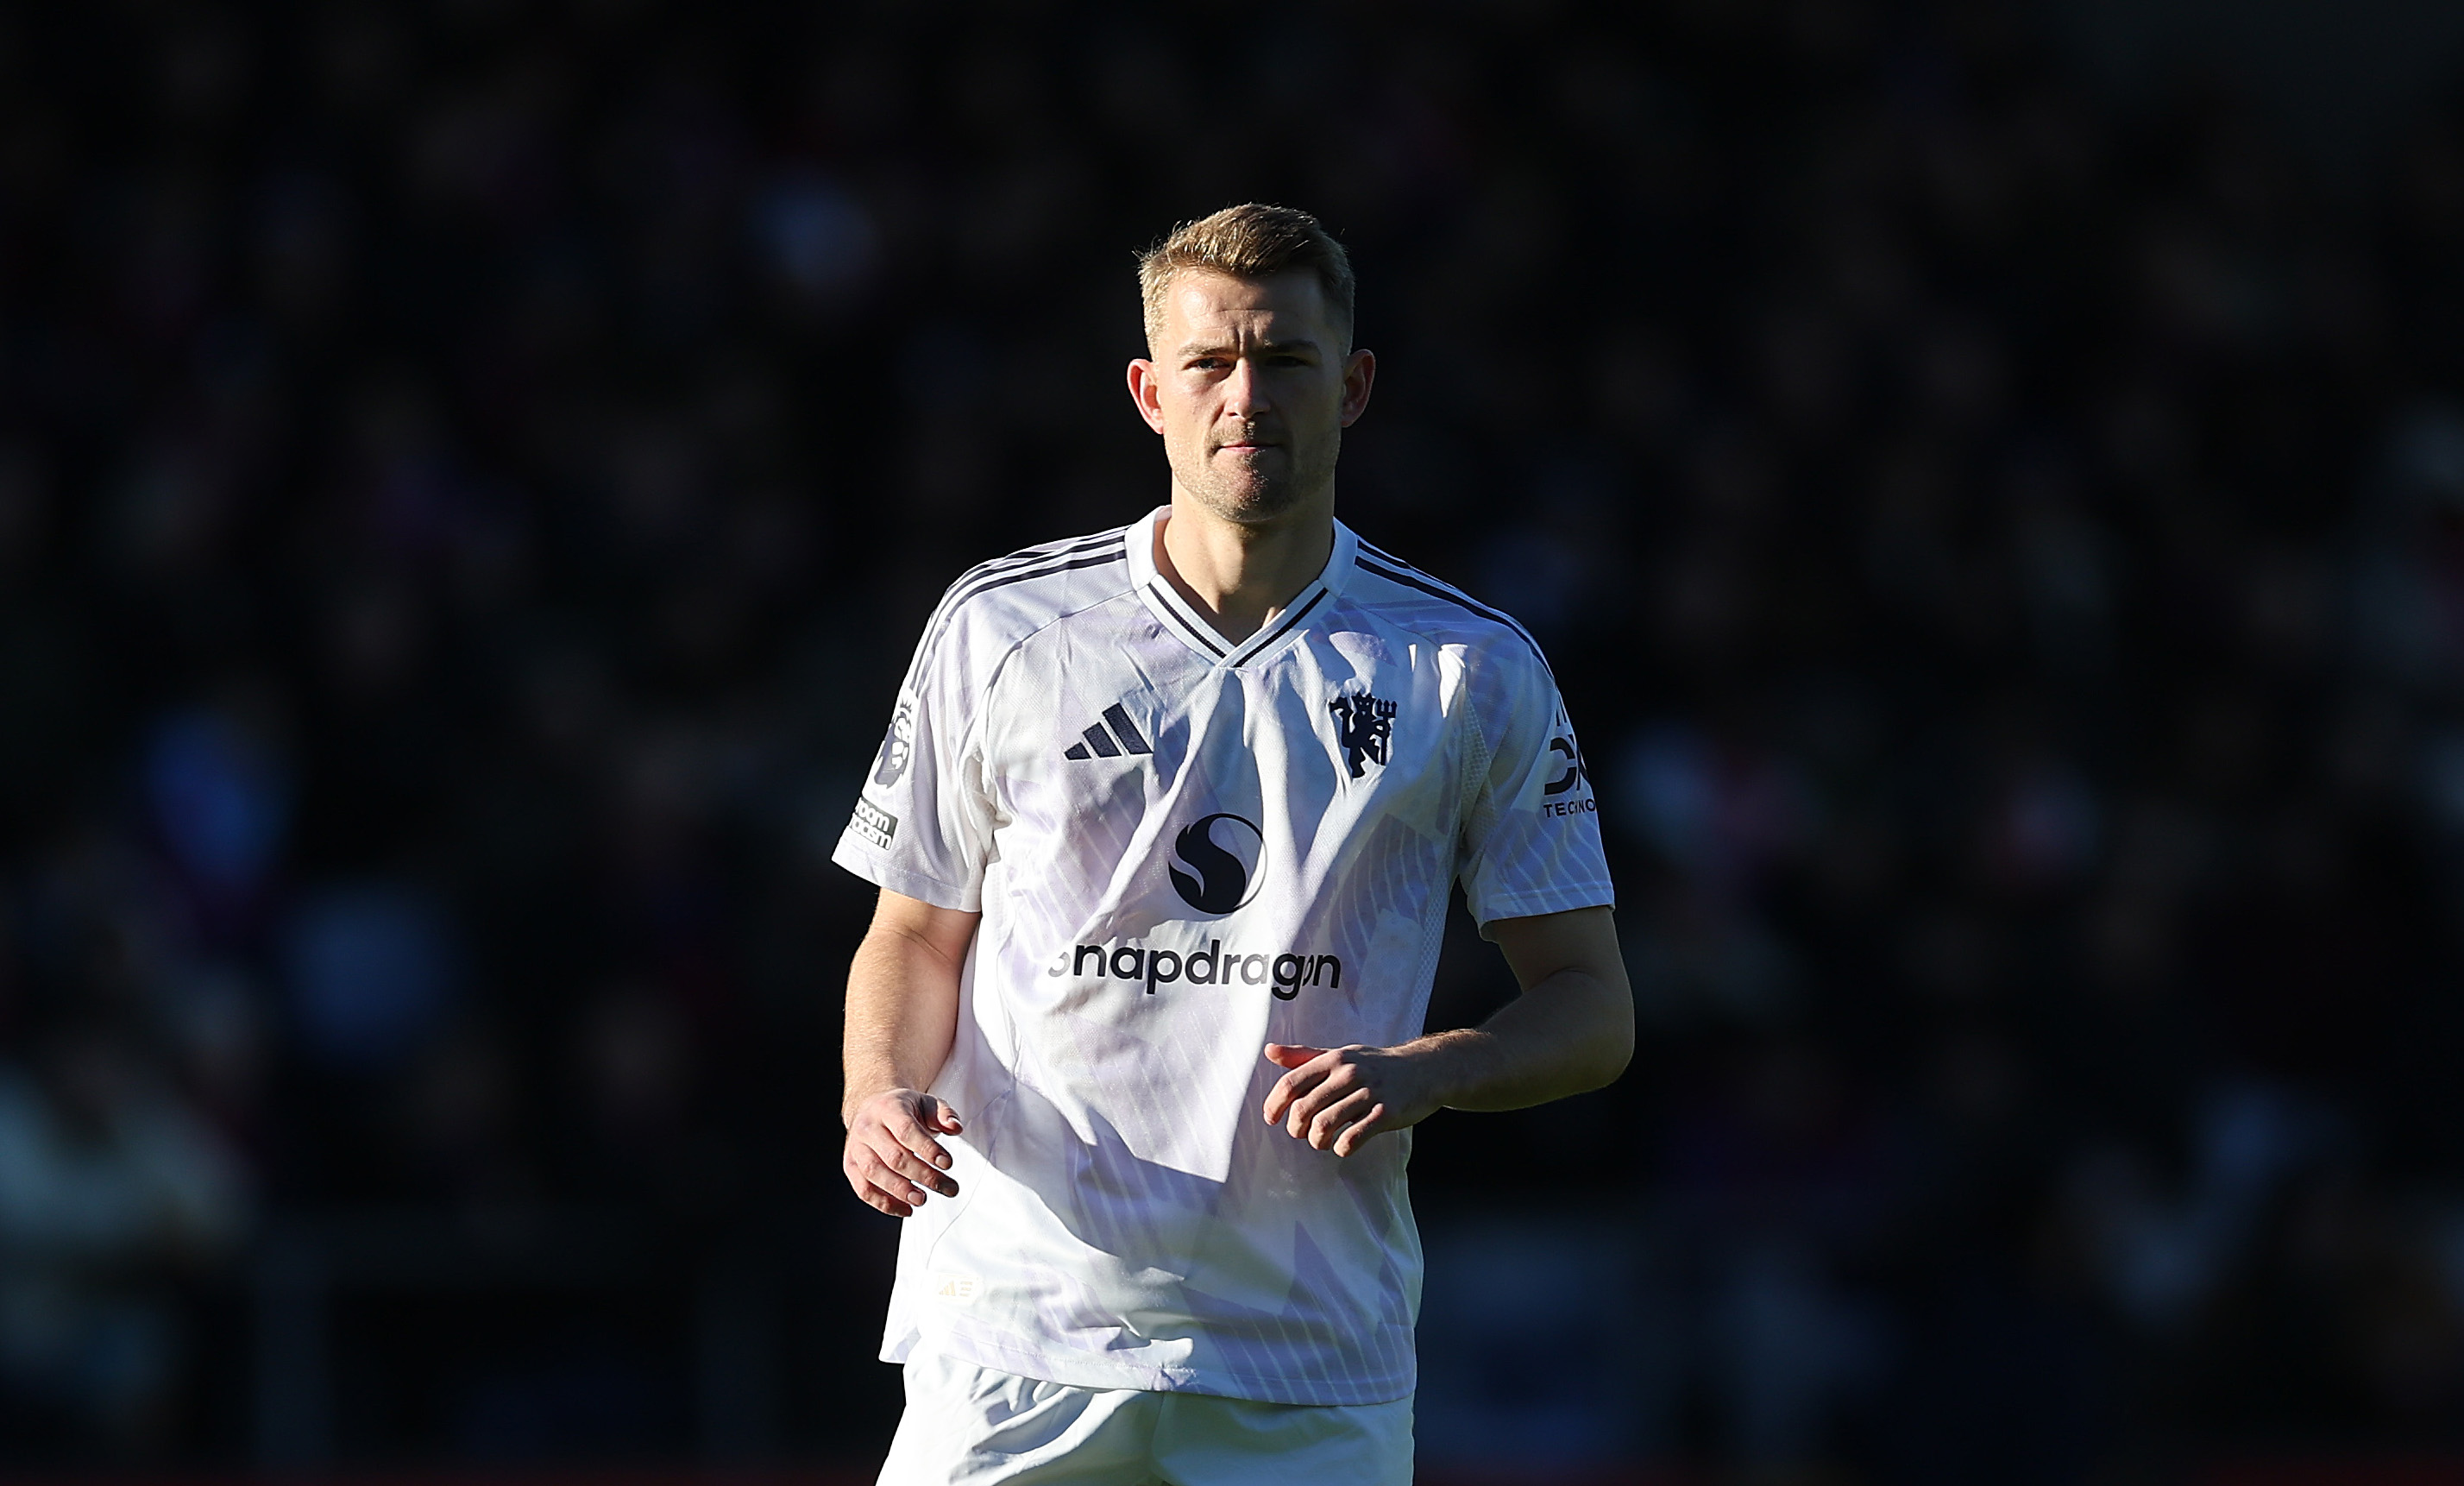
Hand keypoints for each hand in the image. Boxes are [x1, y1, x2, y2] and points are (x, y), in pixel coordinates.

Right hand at [843, 1088, 963, 1216]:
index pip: (906, 1130)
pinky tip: (905, 1209)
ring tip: (922, 1199)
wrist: (872, 1107)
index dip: (927, 1149)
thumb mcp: (927, 1103)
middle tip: (945, 1187)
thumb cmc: (903, 1109)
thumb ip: (944, 1114)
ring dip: (900, 1191)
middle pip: (893, 1156)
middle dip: (922, 1175)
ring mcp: (856, 1147)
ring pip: (874, 1173)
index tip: (947, 1163)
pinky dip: (884, 1203)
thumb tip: (955, 1127)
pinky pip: (863, 1189)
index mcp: (888, 1108)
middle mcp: (867, 1127)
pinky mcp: (850, 1165)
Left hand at [1260, 1043, 1444, 1156]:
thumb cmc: (1376, 1065)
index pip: (1291, 1083)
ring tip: (1322, 1142)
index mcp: (1334, 1060)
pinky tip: (1343, 1146)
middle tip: (1301, 1133)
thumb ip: (1304, 1056)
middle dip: (1296, 1128)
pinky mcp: (1387, 1113)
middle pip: (1304, 1108)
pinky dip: (1342, 1148)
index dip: (1274, 1105)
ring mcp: (1369, 1093)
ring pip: (1325, 1125)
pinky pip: (1353, 1138)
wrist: (1425, 1070)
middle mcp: (1349, 1074)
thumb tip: (1269, 1051)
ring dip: (1317, 1141)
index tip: (1271, 1119)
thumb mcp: (1340, 1055)